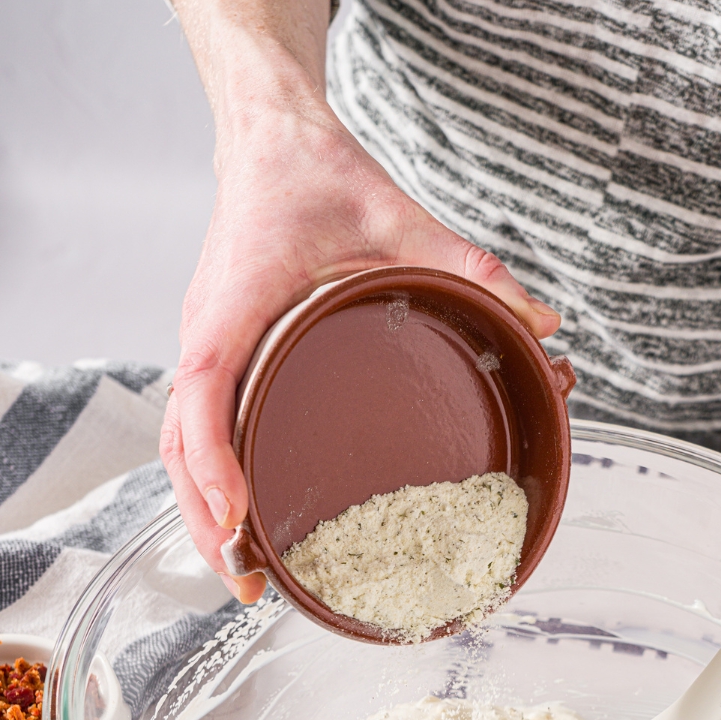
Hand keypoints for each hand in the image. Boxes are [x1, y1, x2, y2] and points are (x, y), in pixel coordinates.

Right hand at [161, 105, 560, 602]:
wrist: (270, 139)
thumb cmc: (318, 175)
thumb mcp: (400, 218)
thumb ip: (470, 268)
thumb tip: (543, 323)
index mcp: (238, 302)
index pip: (203, 387)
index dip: (212, 455)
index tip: (235, 511)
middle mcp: (208, 331)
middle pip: (178, 441)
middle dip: (204, 515)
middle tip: (246, 580)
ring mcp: (206, 345)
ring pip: (179, 443)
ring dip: (201, 510)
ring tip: (242, 572)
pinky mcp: (217, 353)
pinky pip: (196, 428)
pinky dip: (209, 480)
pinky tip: (241, 522)